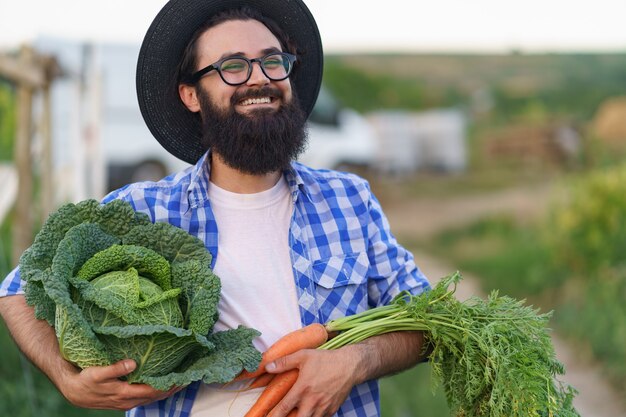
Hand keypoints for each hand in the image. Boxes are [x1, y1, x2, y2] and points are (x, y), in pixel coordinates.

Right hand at [60, 359, 180, 410]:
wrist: (74, 392)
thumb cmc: (85, 381)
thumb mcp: (97, 373)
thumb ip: (115, 369)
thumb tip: (132, 363)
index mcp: (125, 393)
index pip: (152, 391)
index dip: (167, 385)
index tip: (181, 378)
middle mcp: (129, 400)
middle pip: (156, 396)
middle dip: (172, 388)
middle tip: (188, 378)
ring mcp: (128, 401)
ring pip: (152, 397)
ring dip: (166, 390)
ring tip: (181, 381)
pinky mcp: (126, 399)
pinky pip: (146, 396)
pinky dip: (157, 391)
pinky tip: (163, 384)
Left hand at [264, 347, 362, 416]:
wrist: (350, 365)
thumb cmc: (326, 359)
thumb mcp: (303, 356)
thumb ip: (284, 362)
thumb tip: (267, 366)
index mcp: (302, 389)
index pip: (284, 408)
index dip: (274, 415)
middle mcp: (312, 402)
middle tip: (284, 416)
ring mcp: (323, 408)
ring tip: (298, 412)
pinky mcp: (332, 410)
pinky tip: (311, 411)